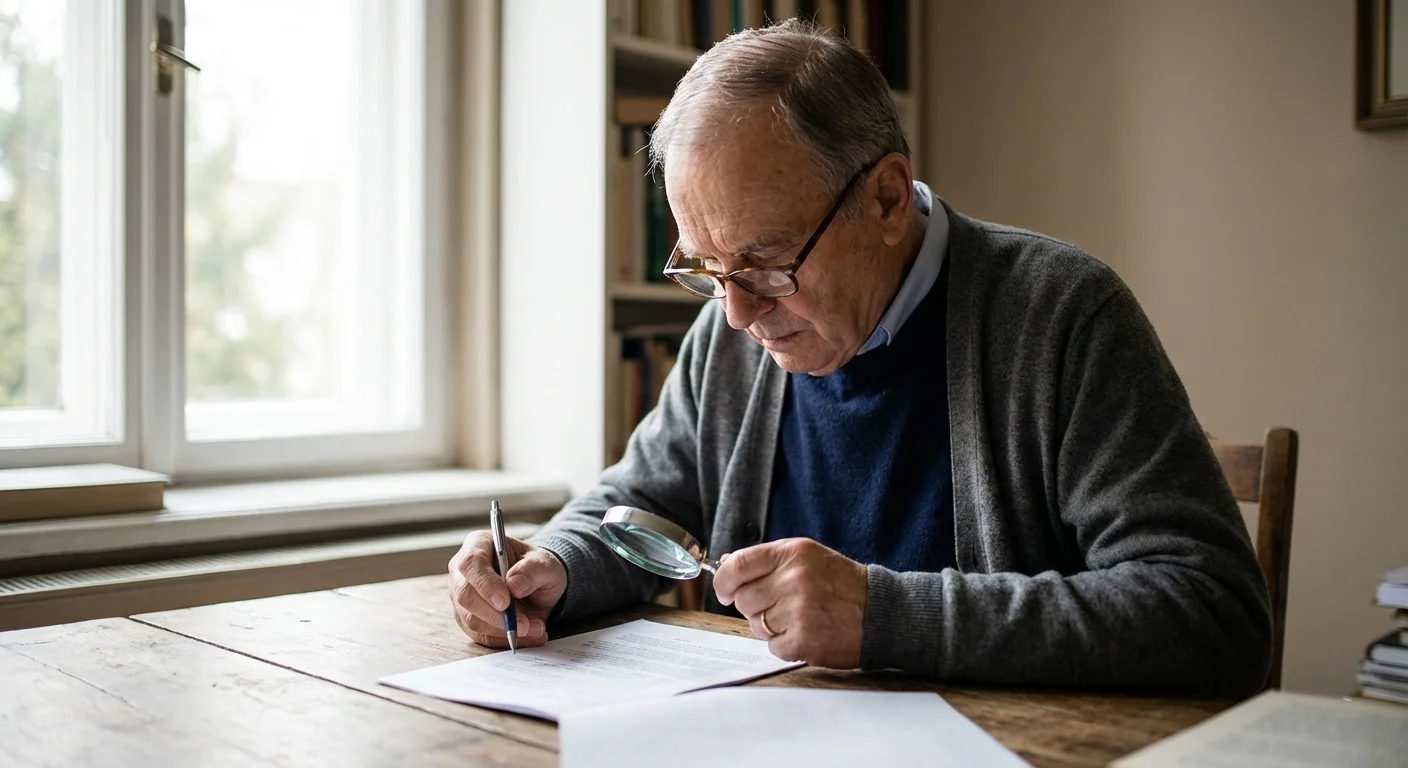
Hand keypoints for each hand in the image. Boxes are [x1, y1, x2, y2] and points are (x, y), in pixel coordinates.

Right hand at [448, 531, 566, 648]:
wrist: (537, 587)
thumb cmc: (537, 569)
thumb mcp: (546, 564)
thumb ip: (533, 570)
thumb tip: (514, 585)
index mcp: (478, 544)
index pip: (471, 562)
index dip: (485, 583)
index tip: (505, 602)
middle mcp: (463, 571)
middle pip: (465, 595)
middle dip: (496, 614)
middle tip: (524, 624)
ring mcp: (461, 597)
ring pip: (471, 619)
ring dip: (505, 629)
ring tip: (535, 628)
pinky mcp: (467, 620)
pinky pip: (480, 635)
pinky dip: (505, 639)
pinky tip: (528, 635)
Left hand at [712, 538, 867, 667]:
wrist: (879, 612)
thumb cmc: (840, 583)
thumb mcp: (807, 557)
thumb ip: (766, 560)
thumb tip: (725, 565)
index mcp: (792, 554)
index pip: (737, 565)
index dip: (723, 581)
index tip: (724, 590)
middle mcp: (793, 580)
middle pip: (743, 600)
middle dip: (755, 605)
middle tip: (780, 604)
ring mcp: (798, 612)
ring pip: (756, 625)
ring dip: (771, 625)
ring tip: (800, 616)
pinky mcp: (803, 641)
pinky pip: (772, 646)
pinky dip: (785, 644)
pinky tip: (806, 632)